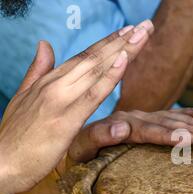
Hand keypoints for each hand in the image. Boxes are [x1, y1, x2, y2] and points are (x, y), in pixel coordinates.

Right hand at [0, 20, 153, 193]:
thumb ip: (38, 71)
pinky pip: (93, 95)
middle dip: (122, 40)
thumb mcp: (24, 98)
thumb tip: (45, 45)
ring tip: (142, 33)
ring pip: (96, 69)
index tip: (129, 30)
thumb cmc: (14, 138)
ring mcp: (60, 100)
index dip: (108, 42)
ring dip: (123, 50)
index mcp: (49, 81)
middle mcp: (56, 85)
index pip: (85, 56)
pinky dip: (110, 76)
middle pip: (95, 57)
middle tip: (145, 25)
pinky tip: (124, 60)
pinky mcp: (66, 120)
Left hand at [67, 107, 192, 162]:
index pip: (148, 129)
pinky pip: (167, 116)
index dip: (168, 134)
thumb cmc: (76, 154)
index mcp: (119, 124)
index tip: (187, 140)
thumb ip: (100, 135)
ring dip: (192, 123)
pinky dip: (184, 115)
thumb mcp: (81, 148)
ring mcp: (139, 118)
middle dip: (189, 130)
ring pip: (170, 119)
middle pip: (164, 123)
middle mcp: (132, 118)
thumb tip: (121, 126)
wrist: (71, 147)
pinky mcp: (143, 121)